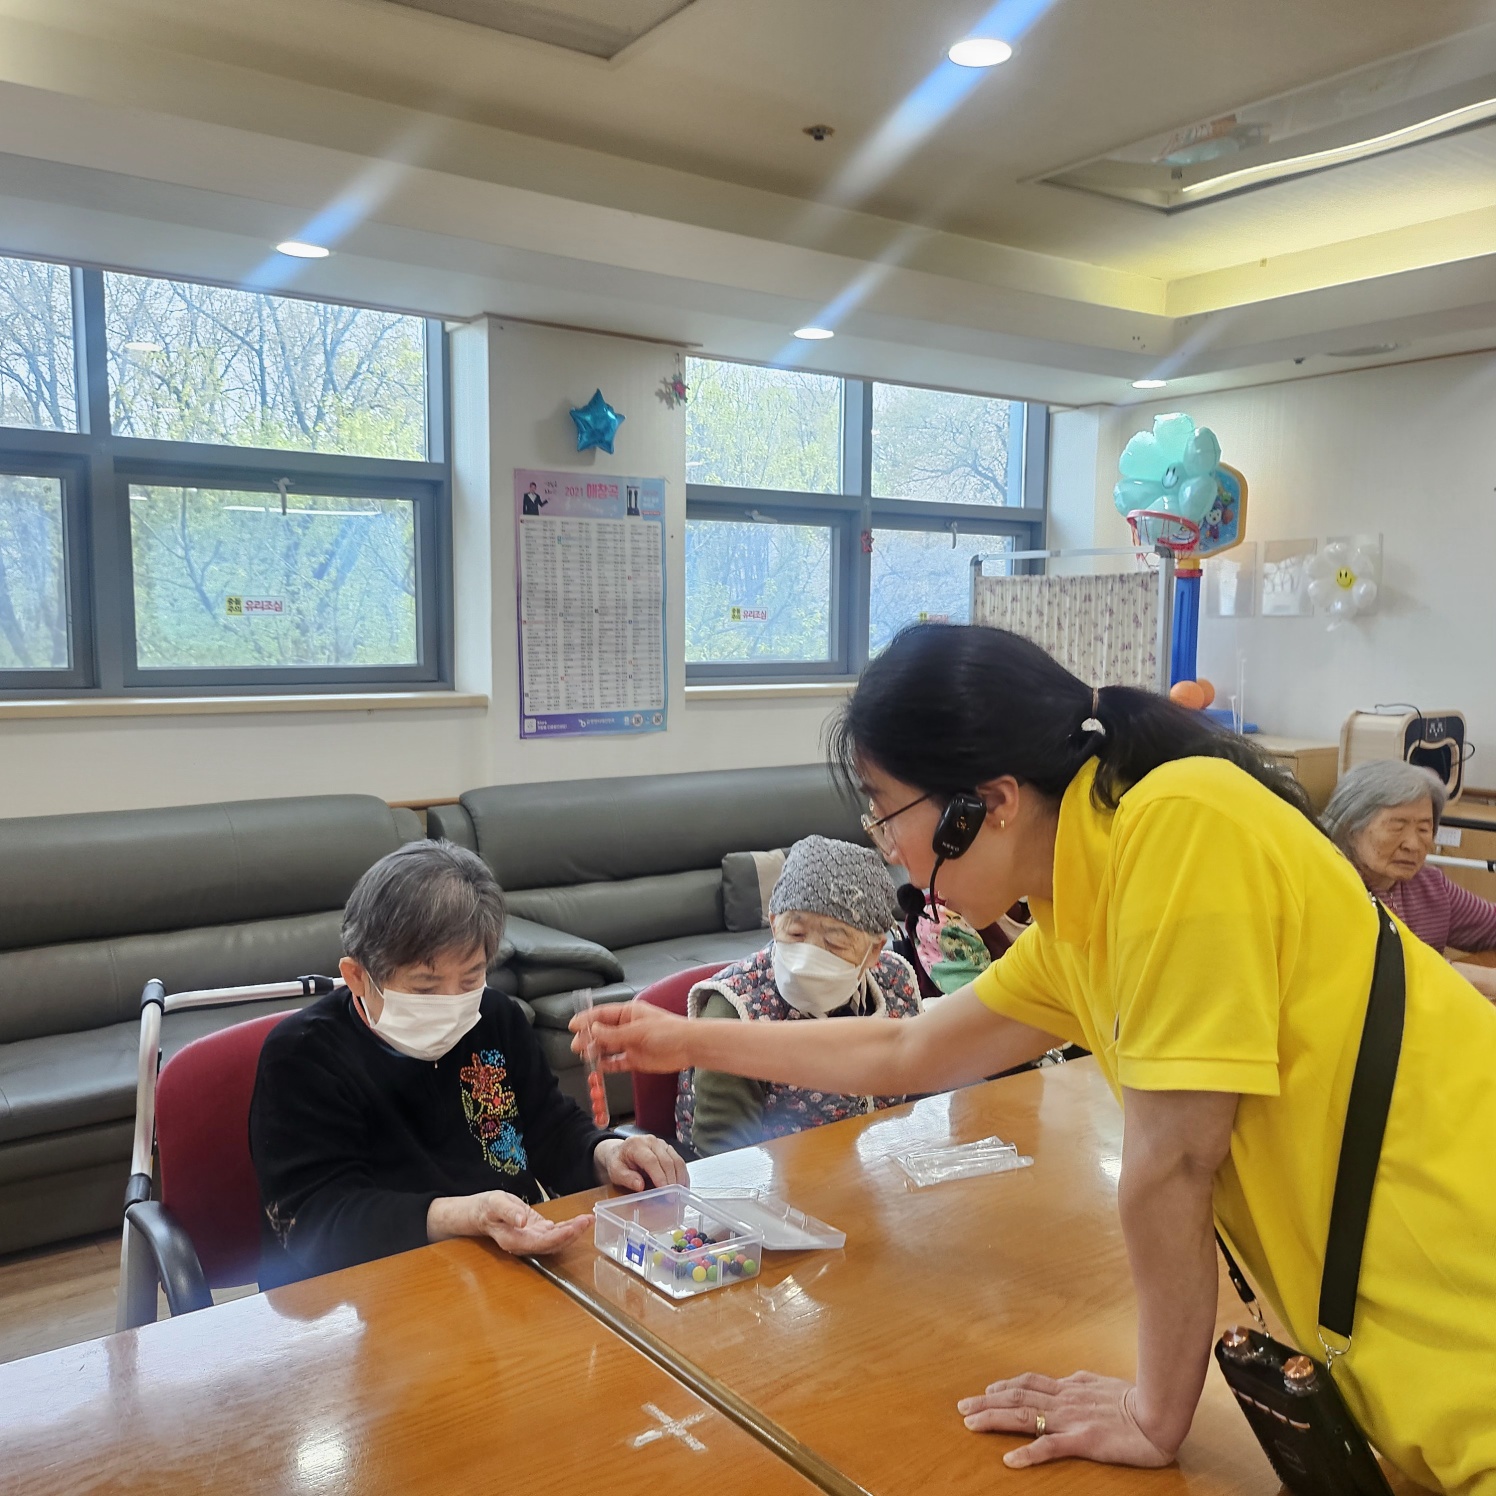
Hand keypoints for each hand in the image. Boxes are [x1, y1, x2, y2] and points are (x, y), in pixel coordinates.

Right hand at [427, 1191, 591, 1256]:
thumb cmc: (486, 1208)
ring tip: (588, 1219)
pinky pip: (555, 1232)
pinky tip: (579, 1220)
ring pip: (556, 1240)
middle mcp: (526, 1244)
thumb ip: (509, 1212)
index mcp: (514, 1240)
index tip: (574, 1227)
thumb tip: (523, 1221)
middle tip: (588, 1220)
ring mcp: (532, 1239)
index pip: (541, 1243)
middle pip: (553, 1244)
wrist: (481, 1213)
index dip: (560, 1237)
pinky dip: (568, 1227)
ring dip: (573, 1231)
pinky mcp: (536, 1231)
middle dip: (572, 1234)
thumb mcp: (494, 1204)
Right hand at [569, 1000, 691, 1074]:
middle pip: (602, 1032)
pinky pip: (617, 1062)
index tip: (572, 1025)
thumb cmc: (667, 1031)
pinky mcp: (635, 1060)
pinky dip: (607, 1065)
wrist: (688, 1047)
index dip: (586, 1019)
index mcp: (628, 1013)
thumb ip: (614, 1033)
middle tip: (576, 1046)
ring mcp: (630, 1044)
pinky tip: (598, 1068)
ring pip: (607, 1047)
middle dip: (588, 1038)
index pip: (602, 1014)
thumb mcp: (638, 1030)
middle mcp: (627, 1027)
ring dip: (596, 1051)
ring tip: (585, 1057)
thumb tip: (593, 1030)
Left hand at [594, 1135, 688, 1190]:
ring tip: (679, 1194)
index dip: (660, 1176)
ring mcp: (662, 1144)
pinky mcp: (669, 1149)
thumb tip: (640, 1185)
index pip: (651, 1161)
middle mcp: (651, 1141)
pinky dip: (683, 1175)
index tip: (664, 1191)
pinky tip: (682, 1187)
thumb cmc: (618, 1162)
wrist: (621, 1152)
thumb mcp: (616, 1172)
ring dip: (680, 1178)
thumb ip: (626, 1178)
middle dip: (672, 1180)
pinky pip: (679, 1161)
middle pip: (666, 1160)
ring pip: (676, 1160)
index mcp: (636, 1145)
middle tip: (673, 1198)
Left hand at [957, 1372, 1174, 1468]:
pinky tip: (1009, 1460)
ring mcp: (1071, 1418)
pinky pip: (1049, 1446)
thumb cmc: (1137, 1399)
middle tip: (962, 1406)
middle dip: (986, 1401)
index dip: (1005, 1386)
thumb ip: (1083, 1383)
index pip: (1029, 1382)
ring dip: (994, 1418)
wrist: (1159, 1412)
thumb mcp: (1103, 1384)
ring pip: (1024, 1414)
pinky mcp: (1083, 1439)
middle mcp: (1064, 1399)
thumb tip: (1070, 1379)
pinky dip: (1027, 1452)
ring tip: (970, 1423)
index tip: (987, 1389)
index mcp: (1070, 1387)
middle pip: (1017, 1395)